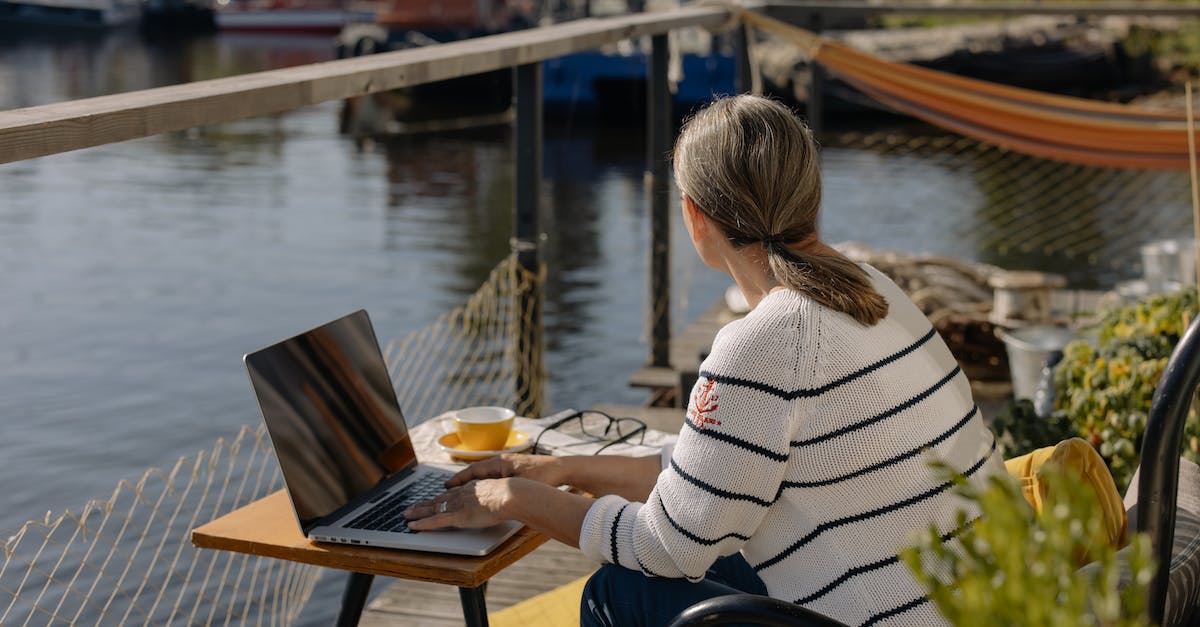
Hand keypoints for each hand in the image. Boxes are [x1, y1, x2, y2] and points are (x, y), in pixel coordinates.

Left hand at [403, 479, 513, 529]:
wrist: (509, 496)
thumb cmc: (511, 496)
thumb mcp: (501, 496)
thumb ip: (494, 500)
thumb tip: (497, 505)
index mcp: (472, 488)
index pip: (451, 493)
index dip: (440, 497)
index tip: (432, 499)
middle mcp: (461, 494)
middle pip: (438, 499)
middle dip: (424, 504)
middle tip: (411, 507)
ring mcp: (458, 504)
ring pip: (433, 509)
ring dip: (418, 512)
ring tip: (406, 515)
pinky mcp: (457, 516)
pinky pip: (435, 521)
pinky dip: (422, 524)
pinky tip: (413, 526)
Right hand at [444, 453, 565, 487]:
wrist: (563, 469)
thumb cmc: (544, 476)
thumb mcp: (521, 484)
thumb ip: (504, 489)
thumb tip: (489, 496)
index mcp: (500, 462)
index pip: (473, 470)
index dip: (459, 479)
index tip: (446, 486)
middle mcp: (503, 462)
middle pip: (477, 472)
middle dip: (462, 481)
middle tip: (447, 490)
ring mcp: (509, 465)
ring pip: (485, 475)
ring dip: (473, 483)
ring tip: (461, 492)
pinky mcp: (516, 470)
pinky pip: (494, 477)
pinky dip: (485, 484)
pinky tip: (483, 491)